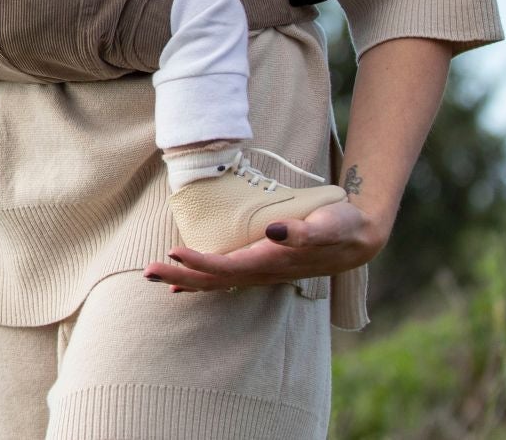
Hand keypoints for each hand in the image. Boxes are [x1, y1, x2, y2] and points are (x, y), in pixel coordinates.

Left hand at [143, 198, 383, 291]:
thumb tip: (276, 232)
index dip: (201, 263)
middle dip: (180, 275)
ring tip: (153, 275)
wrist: (359, 240)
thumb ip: (305, 231)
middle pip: (214, 280)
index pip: (228, 267)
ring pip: (216, 282)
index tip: (175, 253)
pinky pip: (225, 278)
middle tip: (147, 270)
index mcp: (272, 261)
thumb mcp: (329, 224)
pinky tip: (181, 281)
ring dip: (184, 278)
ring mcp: (261, 272)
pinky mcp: (261, 266)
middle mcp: (263, 271)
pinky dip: (201, 279)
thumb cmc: (342, 226)